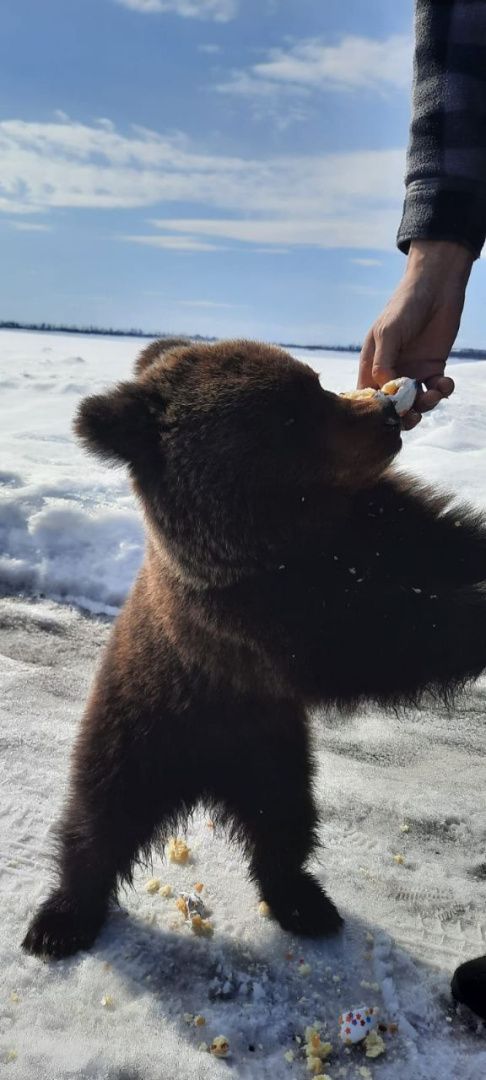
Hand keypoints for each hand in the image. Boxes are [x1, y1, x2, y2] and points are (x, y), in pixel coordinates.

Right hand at [358, 240, 473, 428]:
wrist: (436, 288)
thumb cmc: (404, 306)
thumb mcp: (388, 332)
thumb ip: (383, 362)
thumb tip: (385, 391)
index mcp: (372, 364)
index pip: (368, 396)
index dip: (376, 410)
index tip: (388, 414)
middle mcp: (391, 371)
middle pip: (393, 405)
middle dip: (403, 415)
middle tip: (413, 416)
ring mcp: (413, 371)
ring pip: (416, 401)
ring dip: (426, 404)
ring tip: (434, 394)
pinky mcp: (434, 368)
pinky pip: (437, 389)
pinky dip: (443, 391)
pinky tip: (446, 382)